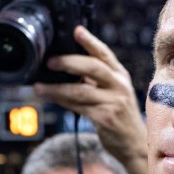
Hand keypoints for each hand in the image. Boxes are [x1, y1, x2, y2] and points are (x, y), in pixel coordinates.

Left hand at [36, 26, 147, 167]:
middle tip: (50, 62)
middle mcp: (119, 85)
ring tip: (39, 87)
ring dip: (56, 88)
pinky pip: (78, 107)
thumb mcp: (114, 92)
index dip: (90, 41)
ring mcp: (114, 102)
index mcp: (120, 75)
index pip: (104, 53)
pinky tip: (50, 98)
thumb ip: (97, 79)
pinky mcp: (105, 118)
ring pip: (80, 90)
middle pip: (93, 67)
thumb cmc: (119, 115)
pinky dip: (62, 102)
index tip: (76, 30)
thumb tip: (67, 66)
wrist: (134, 143)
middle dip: (69, 62)